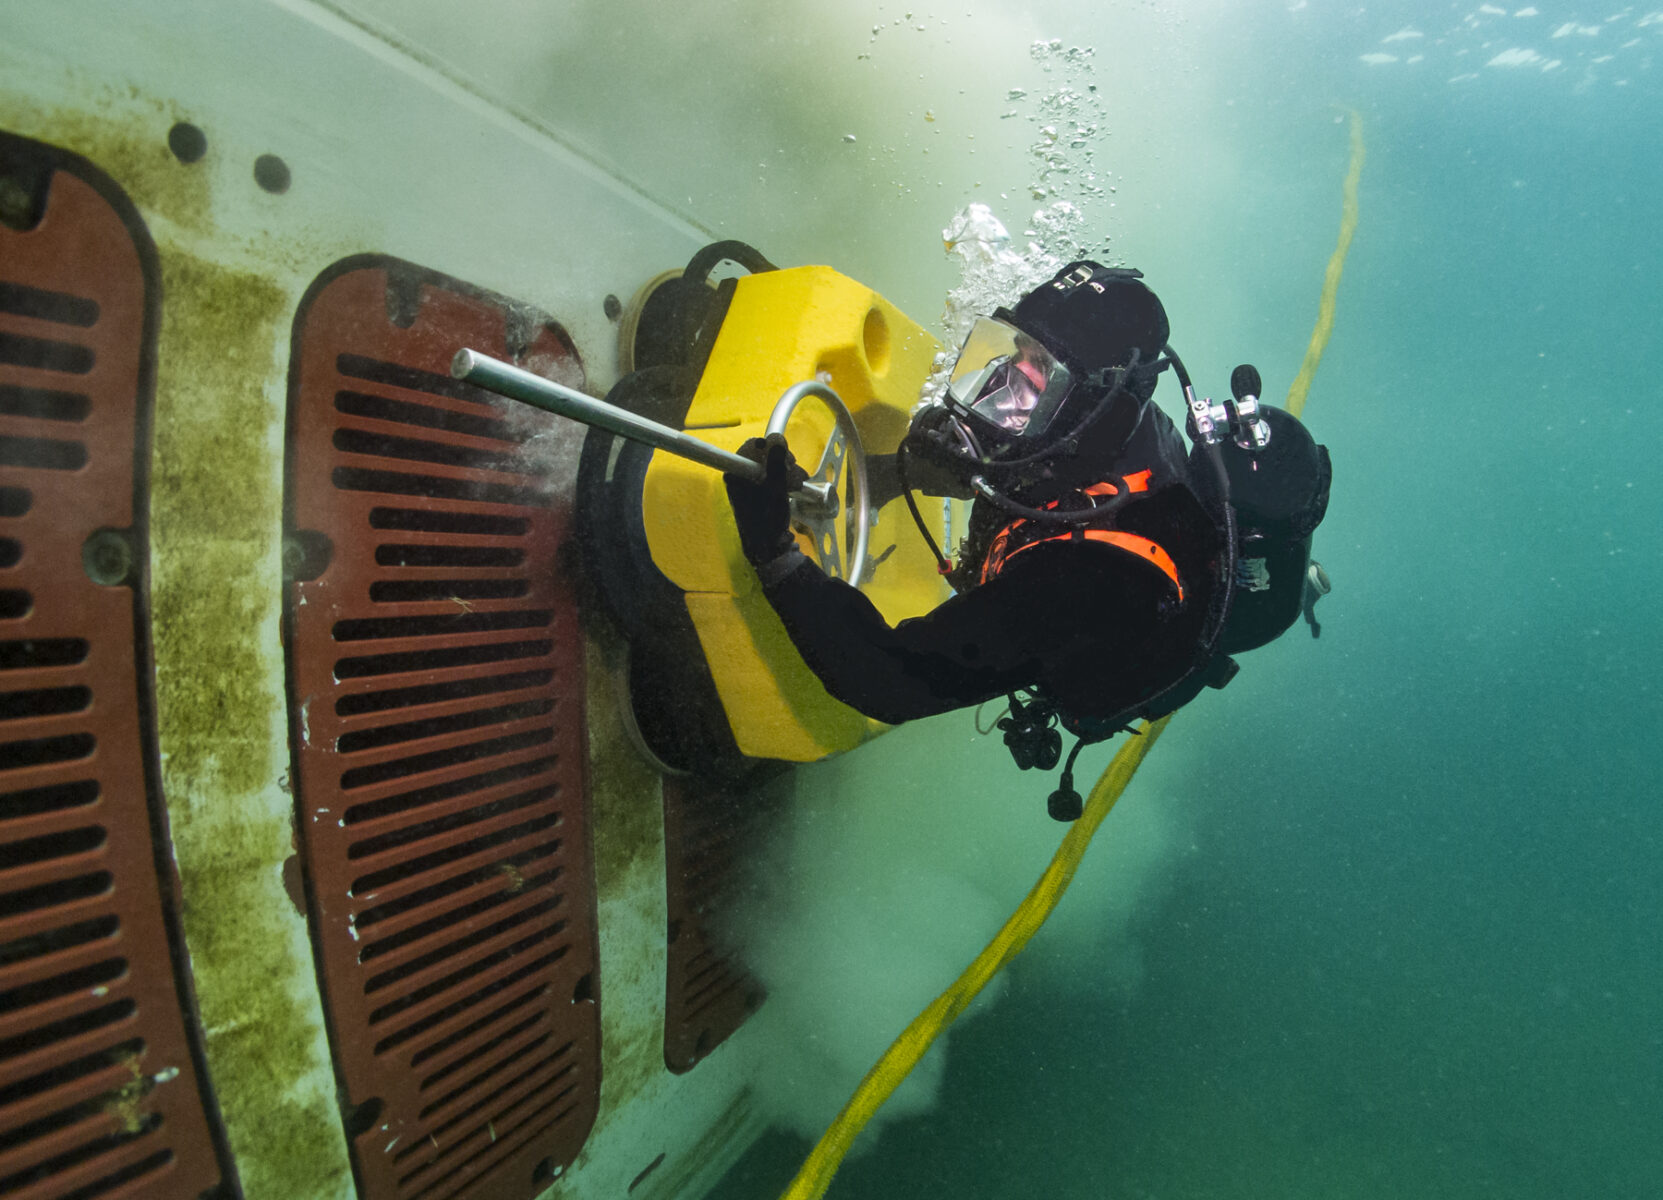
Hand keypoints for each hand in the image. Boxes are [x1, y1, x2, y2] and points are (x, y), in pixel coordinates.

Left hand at [724, 432, 805, 564]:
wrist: (769, 547)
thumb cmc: (766, 520)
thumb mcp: (774, 490)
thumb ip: (776, 462)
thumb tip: (776, 440)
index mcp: (735, 473)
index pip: (751, 446)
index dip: (770, 447)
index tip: (784, 457)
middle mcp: (741, 475)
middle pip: (764, 453)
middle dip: (784, 461)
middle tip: (793, 471)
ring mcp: (752, 482)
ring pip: (773, 463)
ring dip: (789, 470)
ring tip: (797, 484)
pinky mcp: (762, 489)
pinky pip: (775, 474)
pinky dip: (787, 478)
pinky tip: (795, 486)